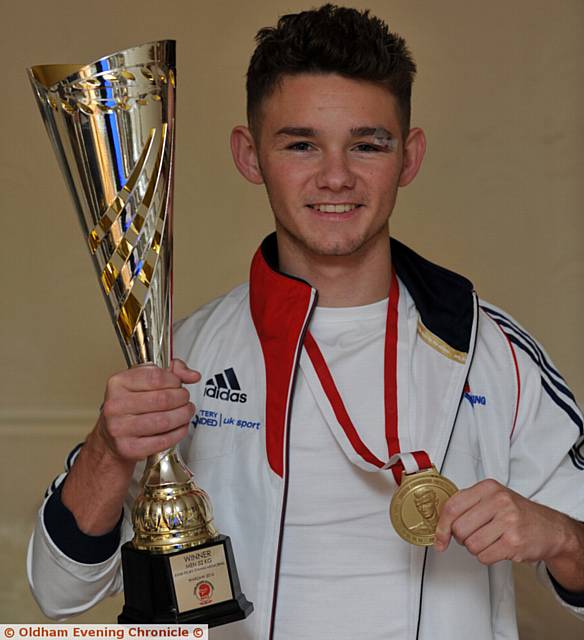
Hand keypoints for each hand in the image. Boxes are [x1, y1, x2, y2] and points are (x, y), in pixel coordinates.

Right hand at [97, 358, 199, 461]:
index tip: (178, 384)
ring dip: (183, 415)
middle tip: (185, 399)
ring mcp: (120, 428)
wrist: (111, 437)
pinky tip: (180, 427)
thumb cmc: (130, 405)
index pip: (155, 377)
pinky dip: (178, 433)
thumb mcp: (145, 380)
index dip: (174, 380)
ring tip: (186, 412)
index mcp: (118, 383)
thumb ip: (172, 371)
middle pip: (163, 399)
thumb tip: (192, 375)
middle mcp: (115, 405)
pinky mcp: (128, 448)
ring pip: (164, 421)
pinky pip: (163, 440)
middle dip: (182, 399)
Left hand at [434, 479, 567, 564]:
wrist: (551, 528)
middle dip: (462, 538)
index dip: (441, 526)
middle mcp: (498, 501)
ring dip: (476, 548)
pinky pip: (484, 557)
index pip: (452, 506)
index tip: (440, 537)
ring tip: (489, 540)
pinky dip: (486, 557)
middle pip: (459, 528)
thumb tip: (441, 524)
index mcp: (488, 488)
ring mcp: (507, 521)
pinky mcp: (514, 542)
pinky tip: (497, 548)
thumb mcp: (493, 498)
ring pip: (471, 545)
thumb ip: (467, 505)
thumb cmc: (518, 513)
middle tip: (474, 535)